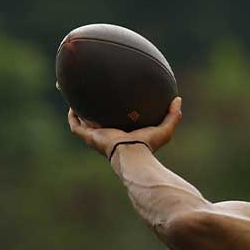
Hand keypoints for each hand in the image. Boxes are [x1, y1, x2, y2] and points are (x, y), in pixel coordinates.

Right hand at [68, 97, 182, 158]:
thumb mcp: (164, 129)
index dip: (112, 113)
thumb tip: (178, 99)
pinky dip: (72, 116)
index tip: (112, 101)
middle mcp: (107, 136)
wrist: (133, 154)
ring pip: (81, 122)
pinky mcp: (89, 137)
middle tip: (87, 95)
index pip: (115, 122)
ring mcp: (96, 137)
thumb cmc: (148, 145)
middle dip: (91, 110)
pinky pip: (76, 125)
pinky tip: (71, 104)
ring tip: (72, 97)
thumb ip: (173, 115)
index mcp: (122, 134)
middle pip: (95, 121)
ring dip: (76, 111)